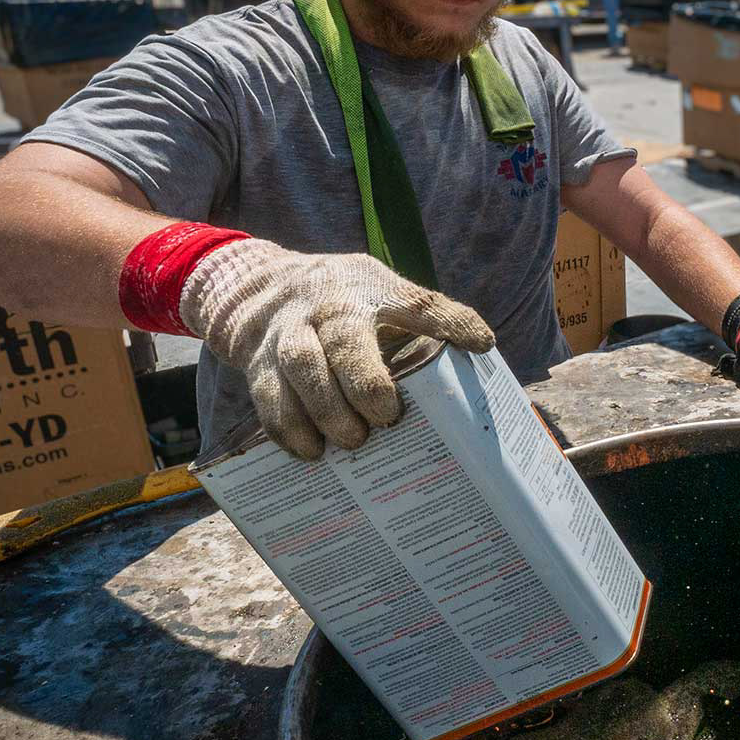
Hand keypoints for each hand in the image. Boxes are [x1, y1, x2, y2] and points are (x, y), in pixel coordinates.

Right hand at [181, 239, 493, 459]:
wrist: (258, 288)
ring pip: (301, 366)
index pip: (417, 301)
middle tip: (385, 418)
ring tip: (350, 442)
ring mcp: (289, 331)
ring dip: (326, 410)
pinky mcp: (258, 360)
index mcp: (371, 289)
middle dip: (365, 382)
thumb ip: (426, 317)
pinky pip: (269, 395)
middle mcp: (328, 306)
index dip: (449, 320)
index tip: (480, 343)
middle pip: (345, 339)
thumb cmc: (342, 301)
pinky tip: (310, 452)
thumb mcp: (382, 293)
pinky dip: (288, 427)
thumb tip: (482, 349)